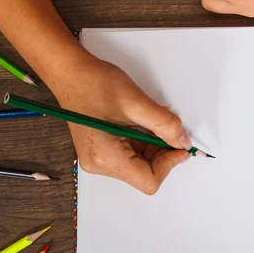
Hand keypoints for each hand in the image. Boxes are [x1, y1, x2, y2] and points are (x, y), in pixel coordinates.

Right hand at [51, 51, 190, 194]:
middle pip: (145, 173)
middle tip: (169, 127)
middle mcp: (99, 164)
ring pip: (140, 163)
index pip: (148, 180)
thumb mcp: (136, 103)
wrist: (69, 71)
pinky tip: (141, 121)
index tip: (179, 144)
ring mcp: (99, 159)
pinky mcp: (101, 150)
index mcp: (105, 158)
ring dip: (153, 144)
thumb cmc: (93, 83)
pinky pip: (131, 153)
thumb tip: (183, 143)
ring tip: (150, 119)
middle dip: (162, 151)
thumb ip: (165, 125)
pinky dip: (143, 140)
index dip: (169, 163)